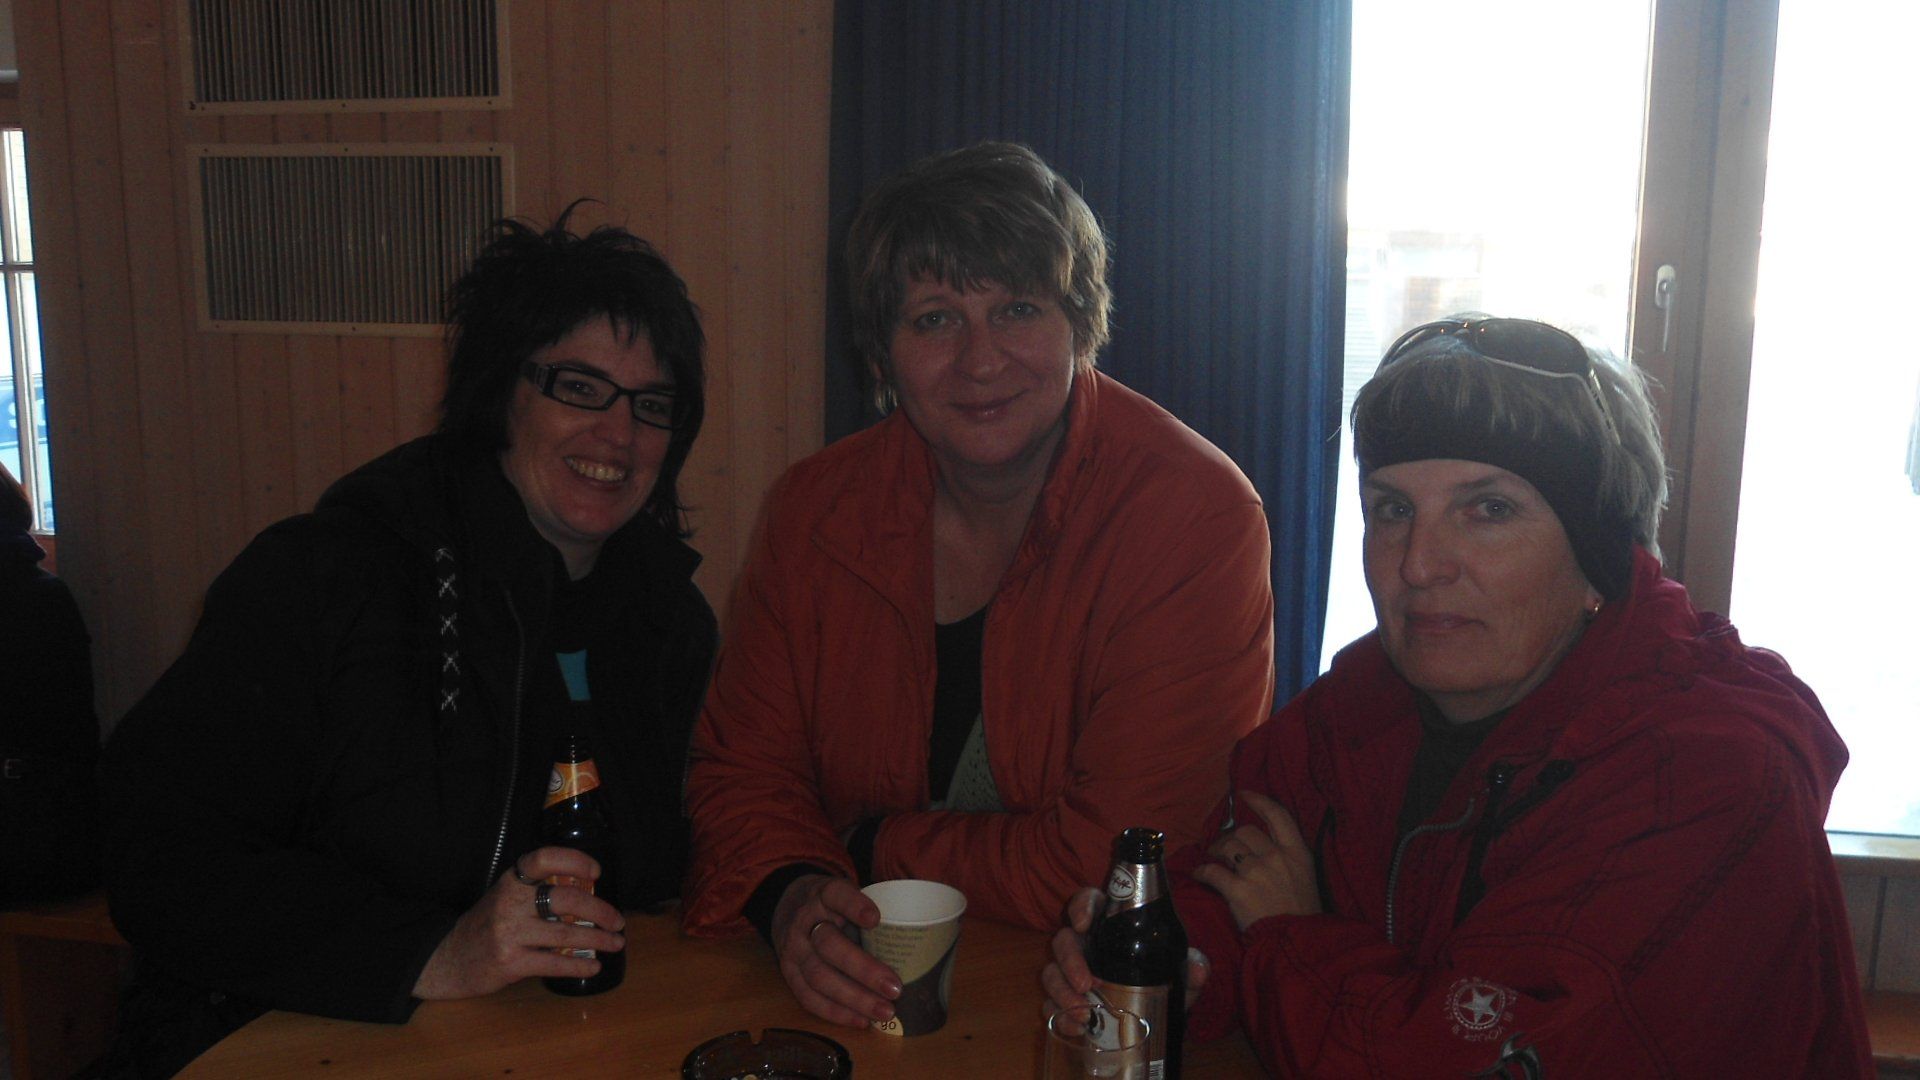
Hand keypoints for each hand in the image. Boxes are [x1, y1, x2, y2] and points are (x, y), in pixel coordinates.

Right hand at [411, 846, 625, 999]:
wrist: (449, 958)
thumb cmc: (489, 924)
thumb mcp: (506, 896)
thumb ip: (538, 891)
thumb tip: (589, 894)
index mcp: (512, 880)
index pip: (544, 859)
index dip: (574, 861)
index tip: (596, 873)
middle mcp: (509, 902)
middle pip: (565, 900)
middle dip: (599, 911)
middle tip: (618, 921)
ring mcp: (509, 933)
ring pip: (565, 934)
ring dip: (598, 939)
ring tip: (616, 943)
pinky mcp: (510, 962)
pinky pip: (554, 963)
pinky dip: (578, 966)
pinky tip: (593, 966)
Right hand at [771, 874, 896, 1027]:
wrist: (787, 907)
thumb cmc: (832, 906)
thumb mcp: (848, 894)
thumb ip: (874, 908)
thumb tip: (926, 932)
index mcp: (823, 894)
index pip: (836, 895)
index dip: (854, 906)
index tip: (876, 919)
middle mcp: (805, 921)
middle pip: (829, 945)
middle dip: (863, 969)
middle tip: (895, 987)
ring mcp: (793, 949)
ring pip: (819, 976)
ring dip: (854, 998)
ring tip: (885, 1011)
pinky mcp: (788, 974)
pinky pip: (808, 998)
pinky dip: (836, 1012)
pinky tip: (861, 1020)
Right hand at [1039, 888, 1208, 1032]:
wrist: (1158, 1009)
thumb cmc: (1162, 974)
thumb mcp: (1179, 967)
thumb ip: (1192, 965)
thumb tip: (1198, 971)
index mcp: (1109, 924)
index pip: (1089, 902)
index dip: (1080, 908)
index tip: (1083, 924)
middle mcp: (1085, 944)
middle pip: (1063, 940)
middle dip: (1069, 961)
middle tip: (1087, 984)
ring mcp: (1071, 973)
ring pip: (1052, 973)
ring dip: (1061, 993)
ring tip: (1084, 1014)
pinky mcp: (1066, 1001)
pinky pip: (1051, 1005)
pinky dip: (1059, 1017)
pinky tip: (1076, 1028)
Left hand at [1191, 789, 1320, 929]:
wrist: (1297, 943)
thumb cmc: (1303, 915)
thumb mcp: (1306, 879)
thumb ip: (1289, 860)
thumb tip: (1267, 849)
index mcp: (1298, 853)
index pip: (1278, 815)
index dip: (1259, 801)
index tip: (1244, 794)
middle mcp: (1276, 857)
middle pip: (1246, 831)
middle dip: (1232, 837)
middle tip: (1225, 848)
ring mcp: (1256, 872)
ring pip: (1227, 847)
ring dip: (1217, 851)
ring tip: (1213, 859)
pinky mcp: (1238, 889)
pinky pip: (1212, 872)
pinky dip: (1202, 872)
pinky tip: (1199, 874)